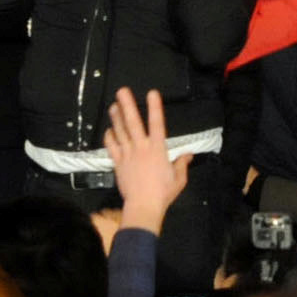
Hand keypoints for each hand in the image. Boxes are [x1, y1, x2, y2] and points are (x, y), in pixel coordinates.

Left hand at [102, 87, 189, 233]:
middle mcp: (141, 147)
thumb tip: (188, 154)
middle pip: (133, 122)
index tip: (152, 93)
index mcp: (158, 149)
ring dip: (116, 117)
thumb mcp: (179, 179)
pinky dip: (109, 137)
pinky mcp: (118, 162)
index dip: (154, 107)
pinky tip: (109, 130)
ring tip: (113, 105)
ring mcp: (127, 154)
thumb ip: (182, 164)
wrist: (143, 206)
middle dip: (127, 105)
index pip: (157, 123)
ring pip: (120, 131)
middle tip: (121, 91)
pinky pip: (111, 146)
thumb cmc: (163, 193)